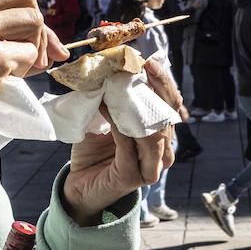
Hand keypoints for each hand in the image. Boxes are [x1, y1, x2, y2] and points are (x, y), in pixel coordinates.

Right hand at [0, 0, 68, 128]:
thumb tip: (57, 43)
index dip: (26, 17)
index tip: (25, 40)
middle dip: (37, 26)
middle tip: (30, 53)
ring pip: (34, 23)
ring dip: (33, 48)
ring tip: (11, 68)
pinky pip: (30, 54)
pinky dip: (24, 70)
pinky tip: (1, 80)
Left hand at [62, 59, 179, 224]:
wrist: (79, 187)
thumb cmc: (95, 152)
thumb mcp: (107, 121)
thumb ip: (116, 101)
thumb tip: (113, 69)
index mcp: (161, 139)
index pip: (171, 107)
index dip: (165, 84)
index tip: (151, 62)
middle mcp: (162, 154)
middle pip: (167, 118)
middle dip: (156, 89)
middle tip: (141, 67)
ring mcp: (150, 169)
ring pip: (153, 133)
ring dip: (135, 105)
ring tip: (118, 84)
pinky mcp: (131, 177)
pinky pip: (128, 144)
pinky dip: (116, 123)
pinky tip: (103, 105)